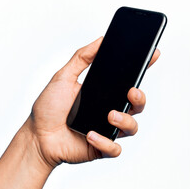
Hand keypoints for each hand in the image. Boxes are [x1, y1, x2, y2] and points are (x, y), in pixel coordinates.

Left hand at [27, 37, 159, 167]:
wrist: (37, 136)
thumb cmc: (49, 108)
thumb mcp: (63, 77)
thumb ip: (81, 58)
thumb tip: (100, 40)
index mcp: (104, 93)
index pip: (128, 80)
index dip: (143, 68)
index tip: (152, 54)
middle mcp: (110, 111)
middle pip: (137, 104)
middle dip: (139, 98)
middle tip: (131, 91)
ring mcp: (107, 130)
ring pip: (132, 127)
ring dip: (125, 121)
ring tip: (109, 116)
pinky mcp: (102, 148)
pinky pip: (114, 148)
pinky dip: (105, 142)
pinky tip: (90, 135)